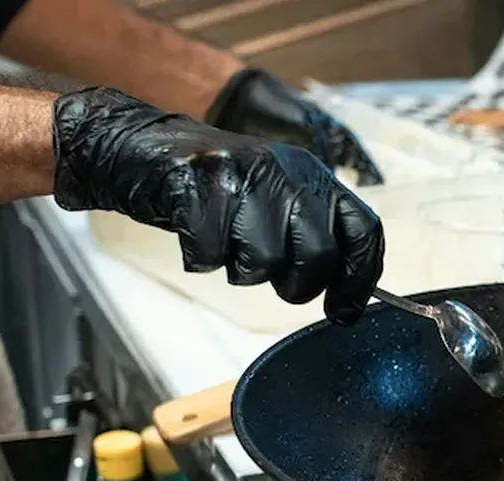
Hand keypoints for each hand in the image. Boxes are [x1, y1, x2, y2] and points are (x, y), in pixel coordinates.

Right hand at [51, 87, 384, 323]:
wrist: (140, 147)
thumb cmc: (213, 189)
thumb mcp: (275, 200)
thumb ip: (313, 235)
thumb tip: (350, 297)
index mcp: (312, 175)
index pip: (363, 229)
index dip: (360, 278)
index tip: (344, 311)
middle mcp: (284, 171)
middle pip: (317, 256)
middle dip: (295, 284)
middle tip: (271, 277)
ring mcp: (241, 175)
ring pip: (264, 261)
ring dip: (240, 270)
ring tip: (225, 244)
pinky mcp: (197, 184)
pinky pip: (211, 255)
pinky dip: (199, 258)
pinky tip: (193, 235)